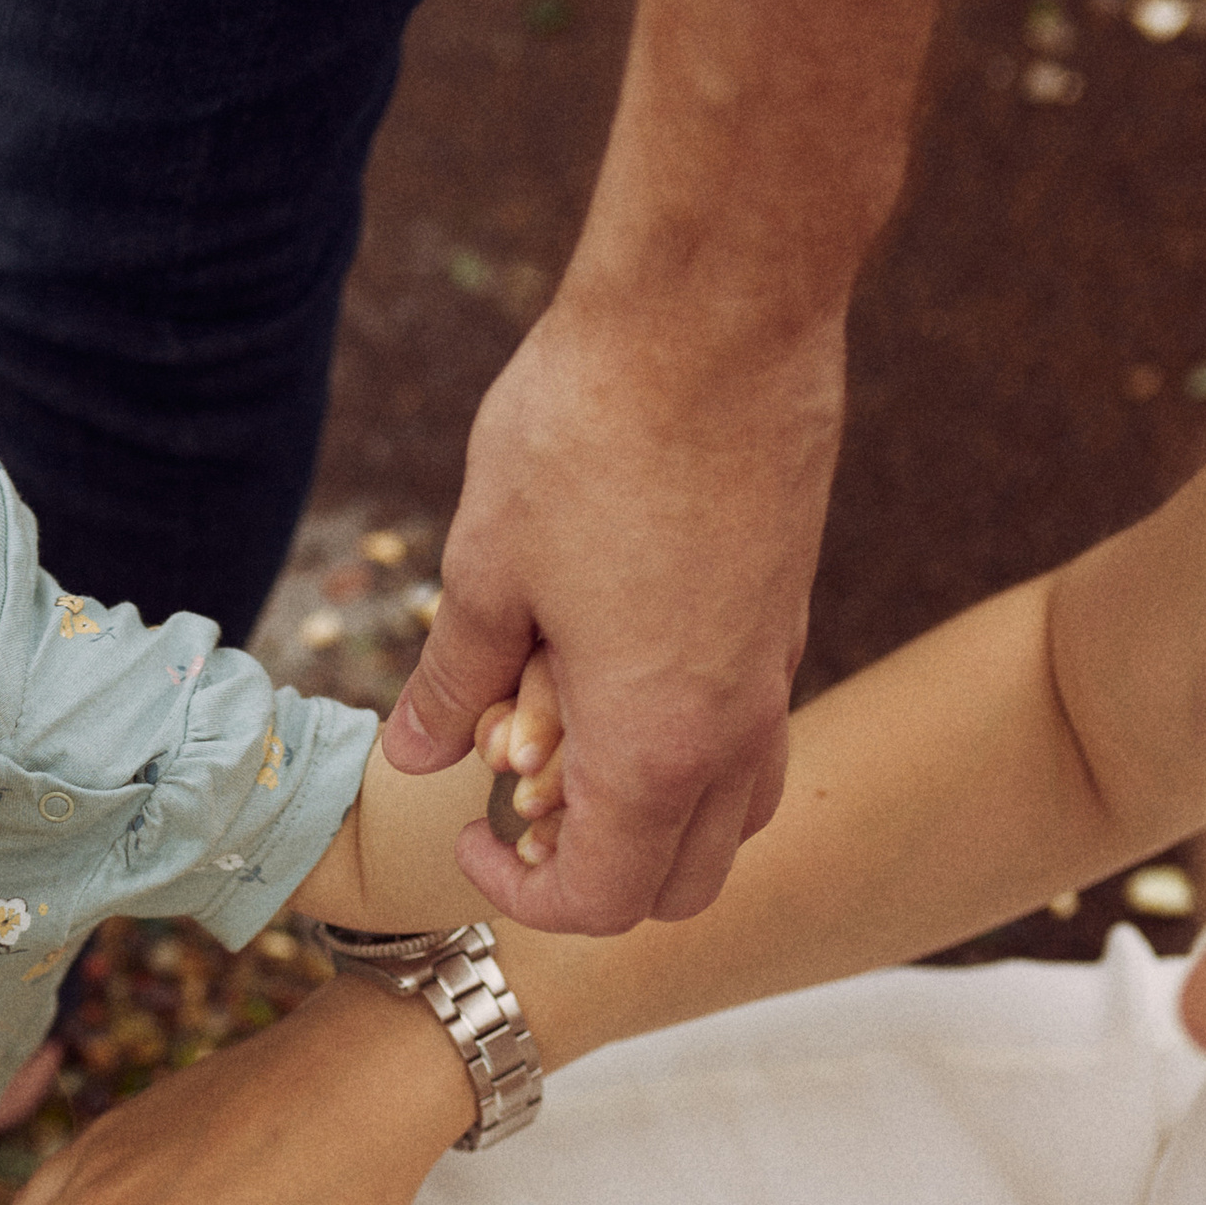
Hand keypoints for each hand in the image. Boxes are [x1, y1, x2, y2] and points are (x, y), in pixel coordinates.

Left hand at [384, 289, 845, 931]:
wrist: (719, 304)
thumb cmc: (590, 429)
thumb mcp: (484, 568)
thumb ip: (455, 680)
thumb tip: (420, 752)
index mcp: (655, 746)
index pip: (601, 900)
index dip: (523, 896)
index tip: (473, 836)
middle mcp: (734, 728)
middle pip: (684, 882)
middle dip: (598, 879)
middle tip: (522, 815)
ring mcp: (773, 669)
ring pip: (736, 811)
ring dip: (658, 818)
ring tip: (573, 752)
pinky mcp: (785, 609)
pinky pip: (751, 728)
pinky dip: (690, 744)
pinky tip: (617, 669)